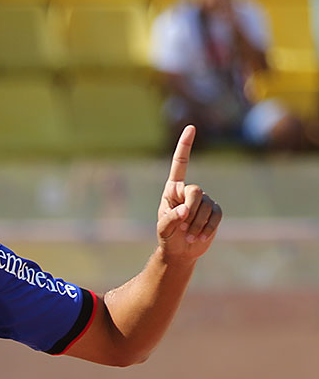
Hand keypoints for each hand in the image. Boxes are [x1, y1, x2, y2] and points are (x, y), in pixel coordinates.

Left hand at [157, 125, 221, 261]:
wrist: (180, 251)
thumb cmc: (167, 237)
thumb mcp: (163, 229)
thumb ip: (170, 219)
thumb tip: (185, 211)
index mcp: (172, 189)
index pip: (180, 164)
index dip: (185, 146)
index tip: (191, 128)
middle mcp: (188, 191)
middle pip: (196, 191)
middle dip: (191, 210)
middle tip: (183, 227)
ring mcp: (203, 200)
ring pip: (206, 206)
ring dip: (197, 224)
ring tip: (188, 235)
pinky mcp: (214, 211)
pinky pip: (216, 216)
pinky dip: (207, 228)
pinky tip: (199, 237)